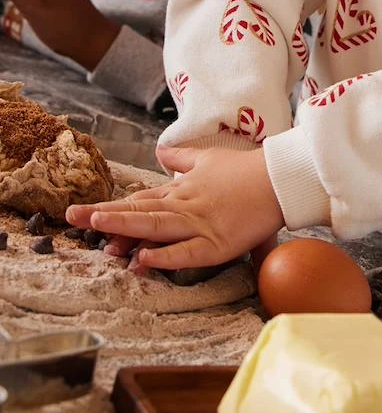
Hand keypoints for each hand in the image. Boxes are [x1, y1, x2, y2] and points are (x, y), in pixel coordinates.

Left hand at [66, 146, 283, 269]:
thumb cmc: (246, 170)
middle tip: (72, 218)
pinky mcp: (217, 243)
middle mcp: (185, 205)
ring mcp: (199, 224)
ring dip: (127, 228)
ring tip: (99, 230)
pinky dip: (164, 256)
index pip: (141, 200)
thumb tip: (160, 154)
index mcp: (182, 189)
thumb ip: (182, 159)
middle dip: (104, 216)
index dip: (113, 207)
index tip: (86, 213)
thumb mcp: (209, 158)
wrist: (279, 179)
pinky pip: (186, 252)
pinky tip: (143, 259)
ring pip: (157, 227)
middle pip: (139, 212)